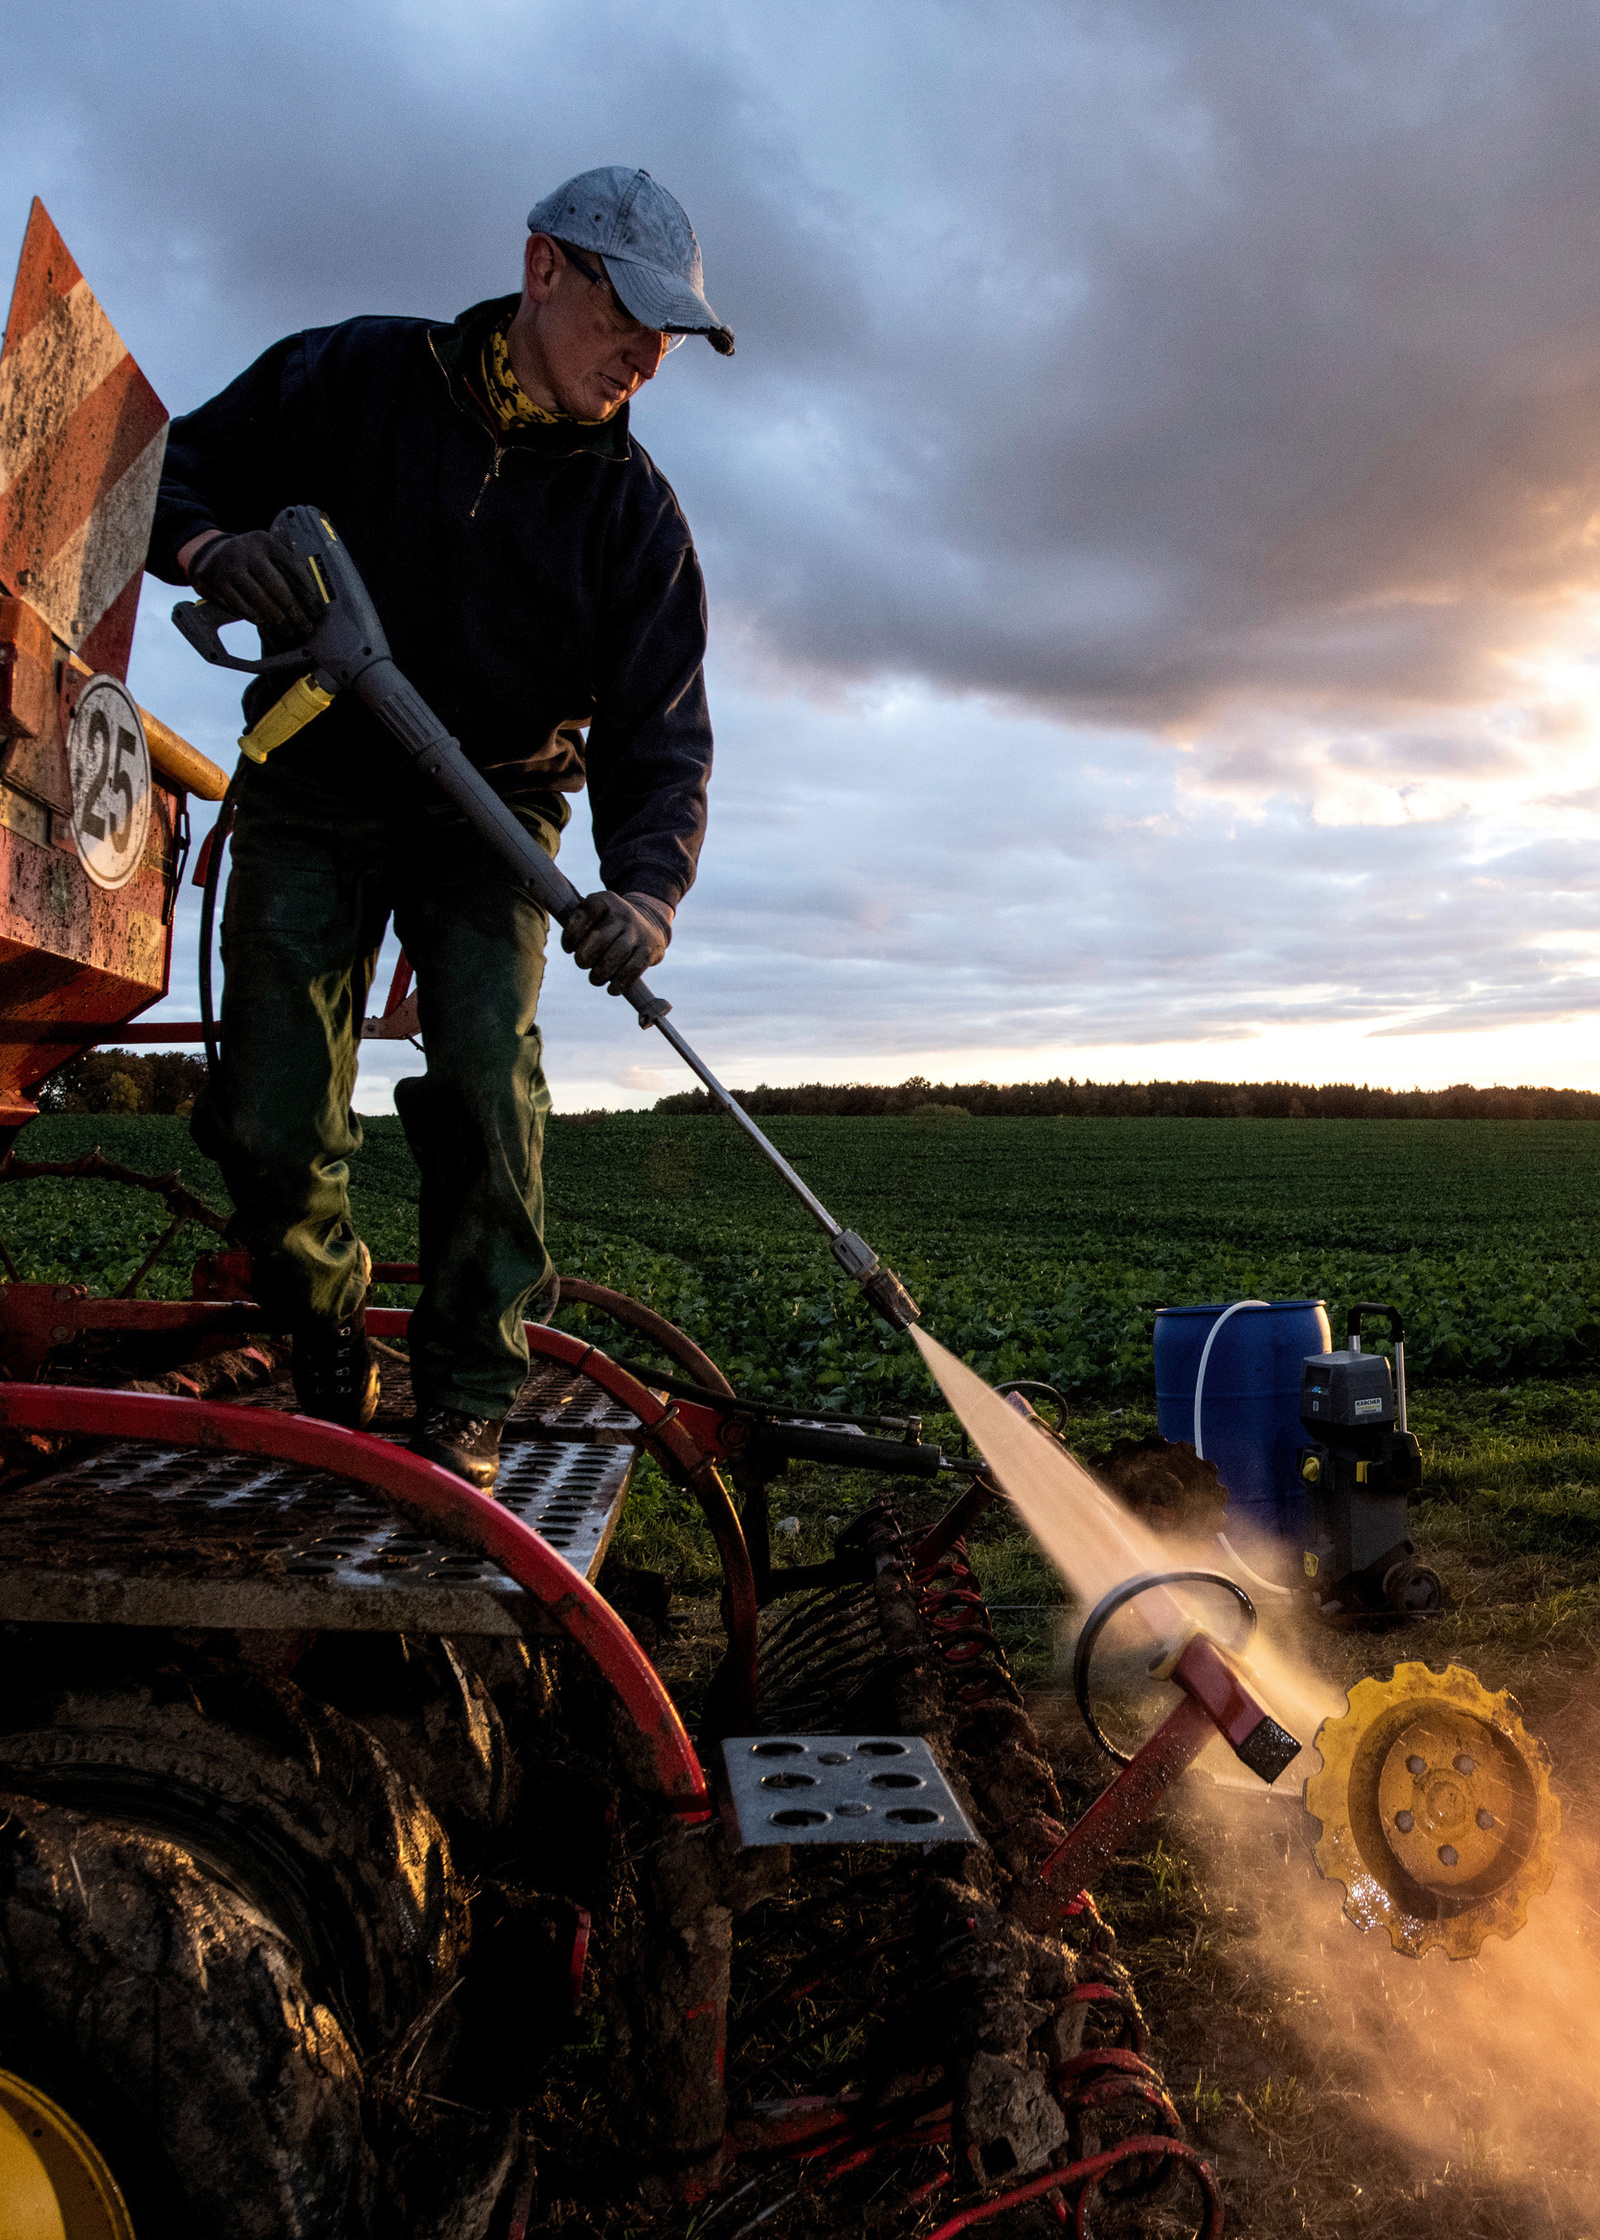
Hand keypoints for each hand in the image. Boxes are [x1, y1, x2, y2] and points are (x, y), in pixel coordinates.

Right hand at [190, 529, 321, 637]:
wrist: (207, 553)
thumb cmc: (247, 559)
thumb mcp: (265, 552)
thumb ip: (284, 566)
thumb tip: (311, 598)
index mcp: (264, 541)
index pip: (293, 565)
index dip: (308, 591)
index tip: (317, 610)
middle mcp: (246, 551)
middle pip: (276, 586)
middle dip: (294, 612)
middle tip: (306, 628)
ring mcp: (228, 567)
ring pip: (258, 600)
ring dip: (277, 620)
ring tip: (290, 632)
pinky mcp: (214, 583)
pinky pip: (241, 607)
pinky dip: (257, 619)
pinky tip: (268, 627)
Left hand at [561, 891, 668, 992]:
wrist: (650, 923)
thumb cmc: (609, 924)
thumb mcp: (594, 914)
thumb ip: (576, 924)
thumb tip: (569, 946)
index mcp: (605, 901)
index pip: (586, 914)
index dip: (572, 935)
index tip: (568, 948)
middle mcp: (623, 913)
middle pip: (601, 937)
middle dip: (586, 956)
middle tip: (582, 963)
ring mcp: (639, 931)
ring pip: (617, 954)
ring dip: (601, 972)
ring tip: (595, 979)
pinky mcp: (650, 949)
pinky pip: (633, 969)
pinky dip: (620, 982)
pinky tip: (612, 989)